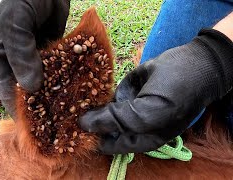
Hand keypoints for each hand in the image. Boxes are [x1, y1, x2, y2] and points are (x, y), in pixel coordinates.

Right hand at [0, 0, 69, 116]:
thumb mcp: (14, 23)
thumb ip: (20, 53)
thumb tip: (31, 87)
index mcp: (1, 58)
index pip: (7, 89)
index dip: (18, 107)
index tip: (31, 124)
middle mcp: (20, 62)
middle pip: (28, 90)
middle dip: (40, 106)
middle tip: (54, 123)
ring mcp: (39, 58)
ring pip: (47, 82)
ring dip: (56, 95)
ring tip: (69, 111)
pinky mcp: (56, 53)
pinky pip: (61, 69)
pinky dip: (68, 79)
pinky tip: (78, 90)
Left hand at [80, 27, 232, 153]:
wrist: (195, 61)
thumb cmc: (178, 91)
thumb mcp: (151, 111)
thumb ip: (118, 120)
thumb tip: (84, 125)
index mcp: (140, 138)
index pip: (108, 144)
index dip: (91, 138)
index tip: (72, 128)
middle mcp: (132, 125)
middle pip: (102, 126)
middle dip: (87, 119)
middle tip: (67, 111)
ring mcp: (128, 106)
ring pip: (101, 109)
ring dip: (88, 104)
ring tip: (70, 99)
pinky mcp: (125, 89)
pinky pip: (106, 93)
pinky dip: (96, 90)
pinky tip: (84, 87)